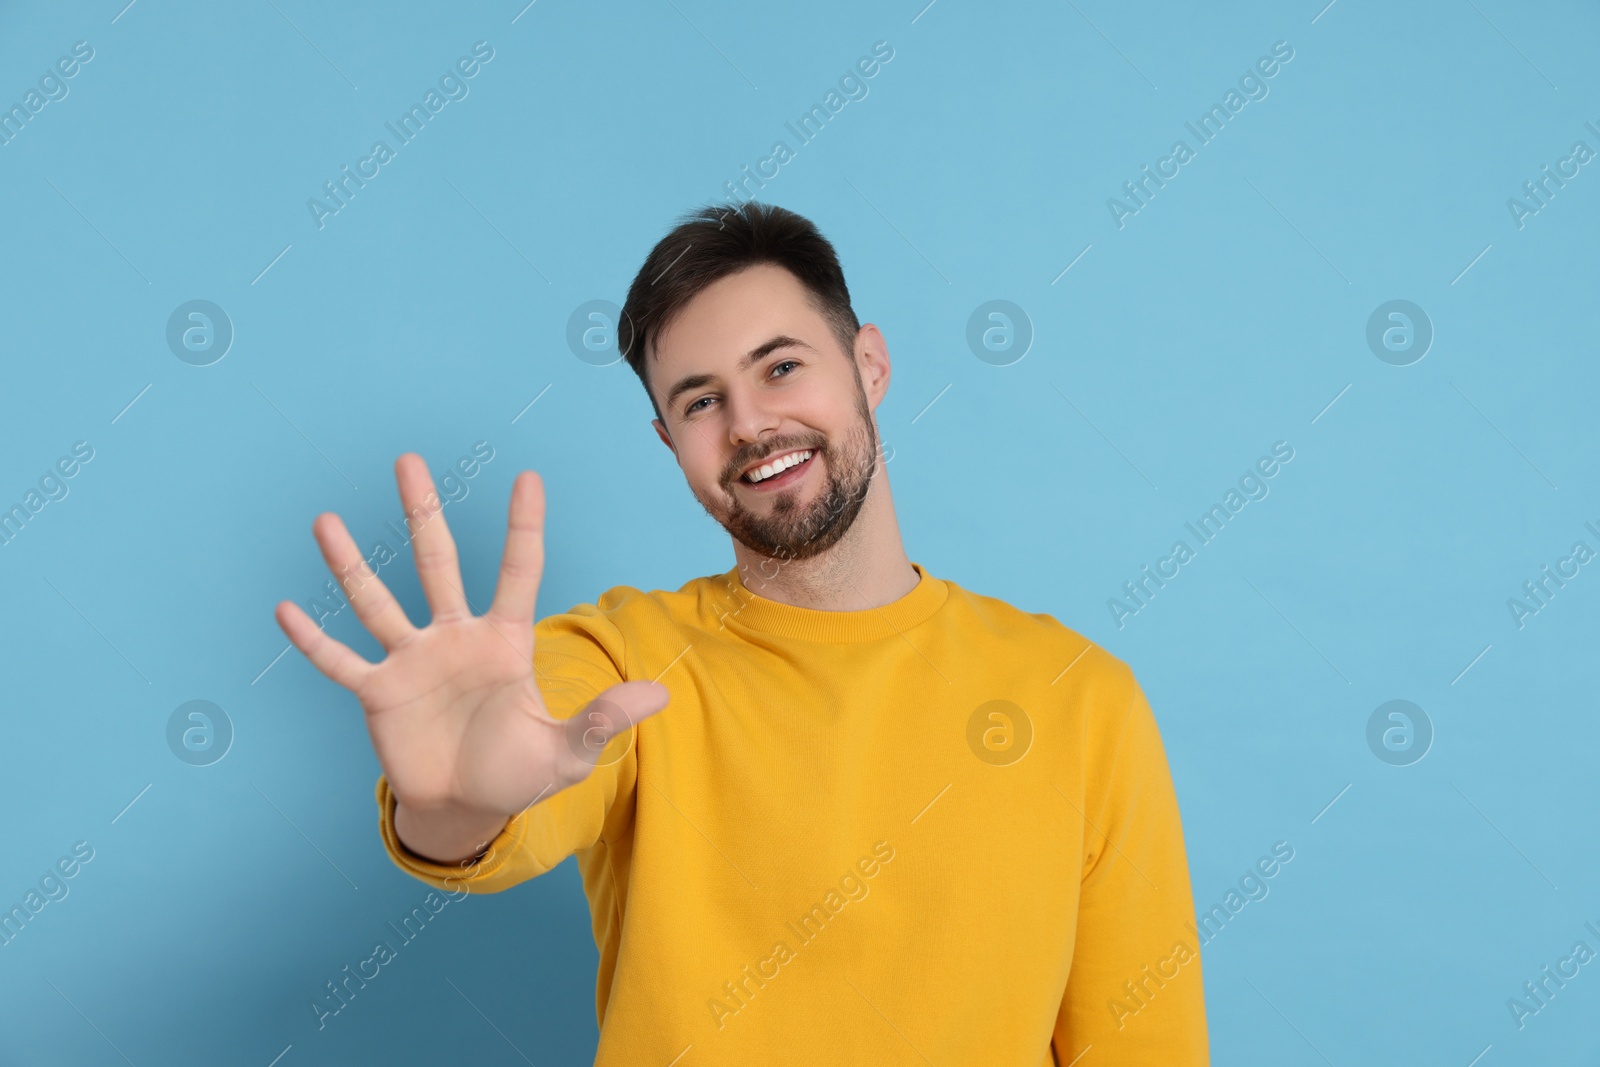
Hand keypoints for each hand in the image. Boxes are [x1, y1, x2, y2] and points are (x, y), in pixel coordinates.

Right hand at [273, 454, 669, 860]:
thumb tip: (660, 695)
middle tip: (407, 460)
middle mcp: (455, 637)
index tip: (528, 476)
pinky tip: (285, 608)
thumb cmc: (517, 771)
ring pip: (378, 601)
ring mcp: (412, 661)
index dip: (524, 526)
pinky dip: (314, 641)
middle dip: (422, 513)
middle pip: (438, 563)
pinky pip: (341, 662)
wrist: (466, 807)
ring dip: (351, 564)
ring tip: (325, 522)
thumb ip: (604, 720)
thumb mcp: (567, 750)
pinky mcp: (379, 693)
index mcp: (504, 641)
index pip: (518, 571)